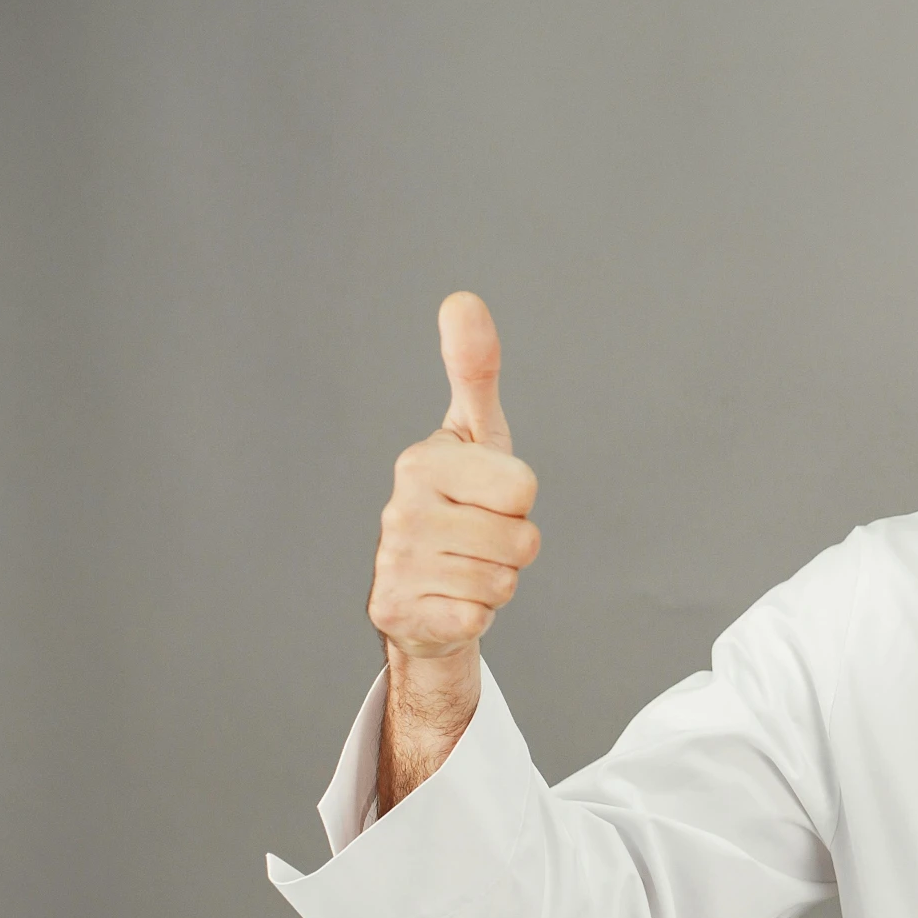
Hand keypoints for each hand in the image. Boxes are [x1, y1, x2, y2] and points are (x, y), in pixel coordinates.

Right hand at [367, 293, 540, 660]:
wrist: (423, 590)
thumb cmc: (461, 503)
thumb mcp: (476, 435)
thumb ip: (474, 370)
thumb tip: (463, 298)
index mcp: (421, 462)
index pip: (523, 486)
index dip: (519, 499)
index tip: (487, 498)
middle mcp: (399, 510)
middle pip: (521, 537)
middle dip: (515, 544)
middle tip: (480, 539)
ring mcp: (394, 565)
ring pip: (505, 580)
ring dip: (497, 580)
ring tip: (465, 568)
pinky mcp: (399, 614)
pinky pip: (480, 619)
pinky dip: (477, 616)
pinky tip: (449, 601)